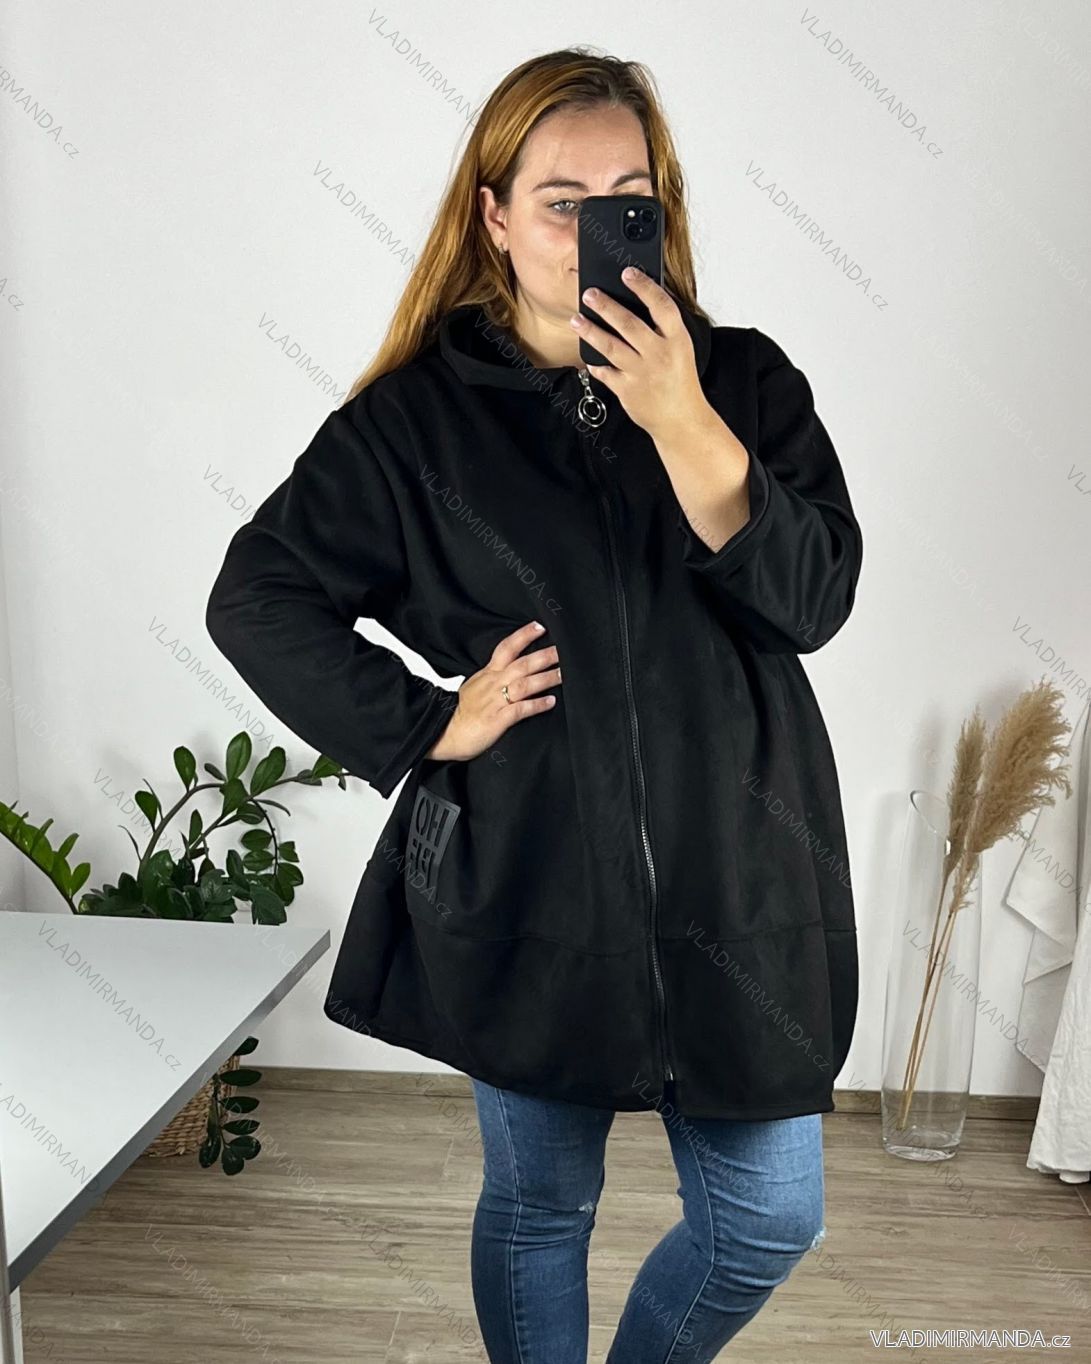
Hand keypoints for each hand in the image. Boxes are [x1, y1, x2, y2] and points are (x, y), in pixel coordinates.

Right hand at [425, 620, 561, 761]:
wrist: (443, 733)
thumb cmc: (460, 712)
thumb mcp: (475, 686)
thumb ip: (493, 678)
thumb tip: (510, 671)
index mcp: (487, 674)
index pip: (506, 648)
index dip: (523, 636)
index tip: (540, 627)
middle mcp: (493, 684)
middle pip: (522, 664)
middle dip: (544, 656)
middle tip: (563, 650)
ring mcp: (496, 701)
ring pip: (524, 684)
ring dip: (546, 678)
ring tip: (563, 674)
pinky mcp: (498, 720)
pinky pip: (521, 709)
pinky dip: (537, 705)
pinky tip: (551, 702)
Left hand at [570, 267, 711, 439]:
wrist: (681, 420)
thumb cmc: (680, 381)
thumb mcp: (682, 350)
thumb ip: (664, 329)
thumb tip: (639, 301)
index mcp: (677, 340)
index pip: (661, 306)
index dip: (644, 287)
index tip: (628, 273)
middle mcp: (659, 355)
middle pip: (628, 324)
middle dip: (606, 306)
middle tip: (589, 293)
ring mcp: (642, 374)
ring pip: (610, 347)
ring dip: (590, 330)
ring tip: (576, 319)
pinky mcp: (627, 391)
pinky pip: (605, 373)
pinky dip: (595, 364)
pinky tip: (588, 356)